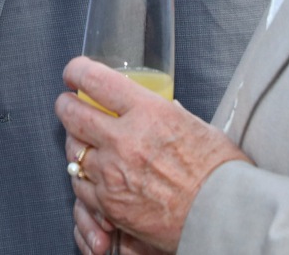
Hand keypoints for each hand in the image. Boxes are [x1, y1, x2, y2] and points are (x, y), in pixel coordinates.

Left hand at [54, 57, 248, 253]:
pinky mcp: (109, 204)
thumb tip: (161, 107)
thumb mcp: (196, 126)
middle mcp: (125, 139)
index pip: (96, 81)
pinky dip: (82, 177)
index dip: (77, 72)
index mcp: (148, 112)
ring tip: (80, 140)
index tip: (74, 73)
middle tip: (68, 103)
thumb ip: (169, 115)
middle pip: (73, 114)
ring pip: (72, 150)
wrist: (222, 216)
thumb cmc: (219, 172)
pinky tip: (90, 174)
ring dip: (74, 142)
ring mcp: (113, 173)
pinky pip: (80, 185)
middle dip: (66, 104)